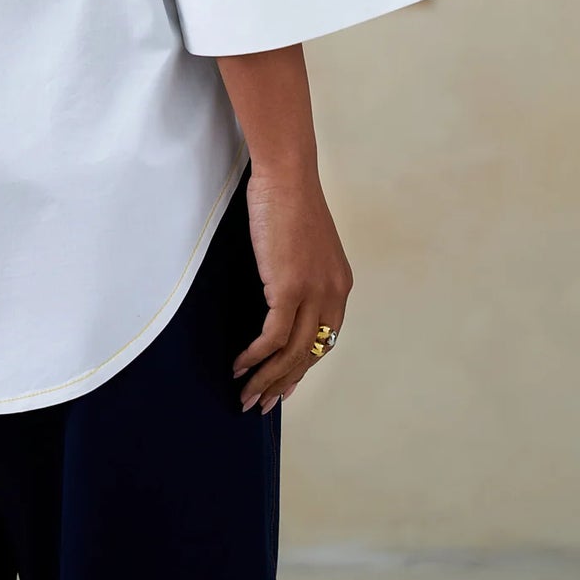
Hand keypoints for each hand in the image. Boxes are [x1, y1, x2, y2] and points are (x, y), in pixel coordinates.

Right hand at [231, 165, 351, 413]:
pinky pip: (272, 336)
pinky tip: (239, 365)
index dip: (302, 369)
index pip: (324, 341)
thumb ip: (300, 274)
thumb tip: (281, 297)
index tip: (283, 388)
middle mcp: (333, 294)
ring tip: (245, 396)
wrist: (286, 175)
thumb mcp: (303, 245)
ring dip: (266, 379)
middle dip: (283, 384)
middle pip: (309, 355)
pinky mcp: (290, 288)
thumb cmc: (287, 201)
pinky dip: (255, 356)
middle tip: (260, 404)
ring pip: (292, 354)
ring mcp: (314, 293)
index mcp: (339, 286)